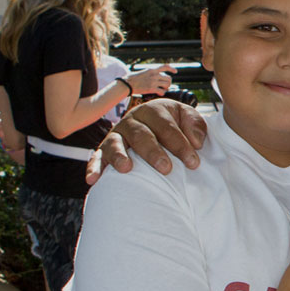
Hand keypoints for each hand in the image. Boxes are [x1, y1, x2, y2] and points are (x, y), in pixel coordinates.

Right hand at [85, 98, 206, 183]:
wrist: (156, 125)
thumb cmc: (175, 124)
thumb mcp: (188, 118)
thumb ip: (195, 125)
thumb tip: (196, 142)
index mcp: (153, 110)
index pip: (167, 127)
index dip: (180, 145)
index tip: (193, 162)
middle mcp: (132, 120)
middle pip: (141, 135)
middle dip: (153, 152)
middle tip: (166, 168)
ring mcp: (117, 134)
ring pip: (115, 143)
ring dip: (120, 156)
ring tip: (126, 168)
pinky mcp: (104, 149)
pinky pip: (96, 157)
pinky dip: (94, 167)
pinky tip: (93, 180)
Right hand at [124, 64, 175, 96]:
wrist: (126, 84)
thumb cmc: (132, 79)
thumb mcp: (142, 72)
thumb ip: (150, 73)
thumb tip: (154, 75)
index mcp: (152, 70)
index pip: (165, 66)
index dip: (172, 68)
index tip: (176, 71)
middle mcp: (154, 75)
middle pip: (168, 78)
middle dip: (168, 82)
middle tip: (165, 86)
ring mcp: (153, 82)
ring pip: (167, 85)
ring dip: (166, 88)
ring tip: (162, 90)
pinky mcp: (151, 89)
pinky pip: (162, 91)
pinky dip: (162, 93)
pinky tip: (159, 94)